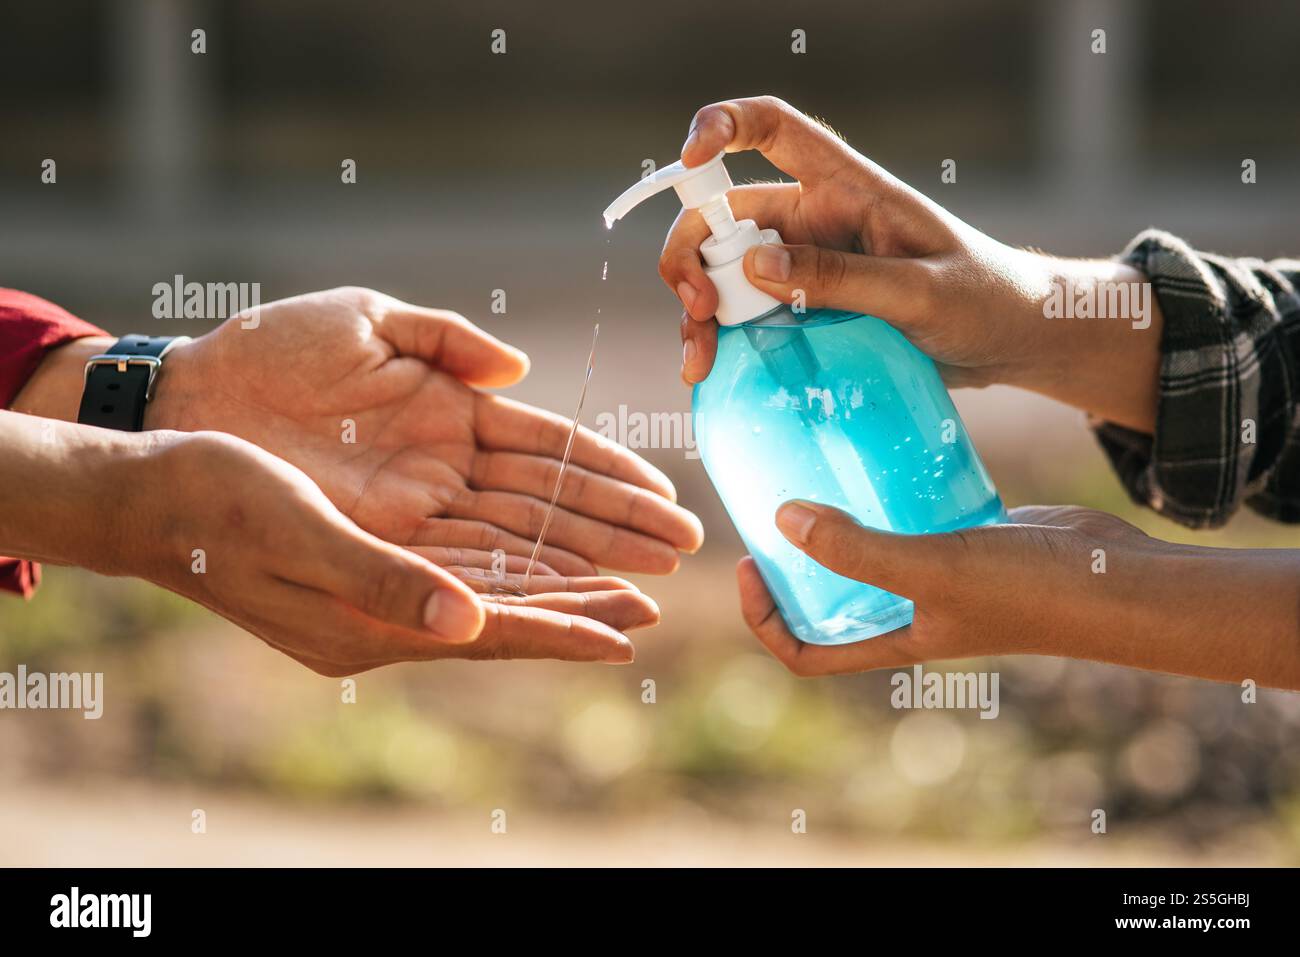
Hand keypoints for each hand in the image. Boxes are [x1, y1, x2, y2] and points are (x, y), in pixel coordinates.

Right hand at [123, 429, 655, 673]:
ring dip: (551, 593)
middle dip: (575, 612)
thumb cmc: (214, 504)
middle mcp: (378, 621)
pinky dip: (505, 575)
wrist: (148, 495)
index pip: (488, 631)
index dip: (561, 630)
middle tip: (650, 606)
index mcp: (366, 623)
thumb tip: (469, 620)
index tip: (628, 631)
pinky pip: (455, 578)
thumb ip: (383, 581)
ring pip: (486, 599)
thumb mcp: (299, 534)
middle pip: (501, 620)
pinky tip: (534, 568)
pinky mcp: (363, 574)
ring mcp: (371, 602)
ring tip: (615, 588)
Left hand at [145, 287, 702, 575]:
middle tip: (686, 546)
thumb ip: (443, 339)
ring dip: (583, 570)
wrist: (186, 399)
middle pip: (550, 505)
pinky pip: (463, 575)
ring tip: (646, 592)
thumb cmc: (270, 350)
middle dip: (618, 528)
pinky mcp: (381, 548)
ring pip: (519, 548)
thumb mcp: (364, 321)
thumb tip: (517, 370)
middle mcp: (446, 472)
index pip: (550, 446)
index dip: (608, 469)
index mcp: (451, 412)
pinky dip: (517, 593)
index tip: (665, 490)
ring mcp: (417, 515)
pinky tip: (569, 607)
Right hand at [659, 96, 1160, 432]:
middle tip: (699, 308)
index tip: (689, 159)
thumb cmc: (982, 298)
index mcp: (845, 187)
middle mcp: (812, 220)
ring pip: (723, 275)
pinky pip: (744, 320)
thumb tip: (754, 268)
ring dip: (697, 312)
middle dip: (691, 254)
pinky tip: (710, 374)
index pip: (774, 130)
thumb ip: (841, 278)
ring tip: (698, 362)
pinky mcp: (802, 313)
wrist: (1008, 342)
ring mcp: (802, 269)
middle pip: (722, 215)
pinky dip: (719, 343)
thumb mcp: (919, 290)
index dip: (723, 126)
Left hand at [737, 500, 1299, 688]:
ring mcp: (939, 575)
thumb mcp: (932, 568)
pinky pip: (910, 516)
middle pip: (828, 598)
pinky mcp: (967, 538)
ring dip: (839, 520)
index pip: (807, 652)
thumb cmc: (1030, 591)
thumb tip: (781, 522)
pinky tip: (876, 449)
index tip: (749, 566)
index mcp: (894, 638)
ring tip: (811, 467)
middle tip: (770, 500)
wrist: (1119, 579)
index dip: (766, 620)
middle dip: (792, 562)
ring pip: (869, 551)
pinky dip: (888, 492)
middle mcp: (909, 612)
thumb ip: (857, 550)